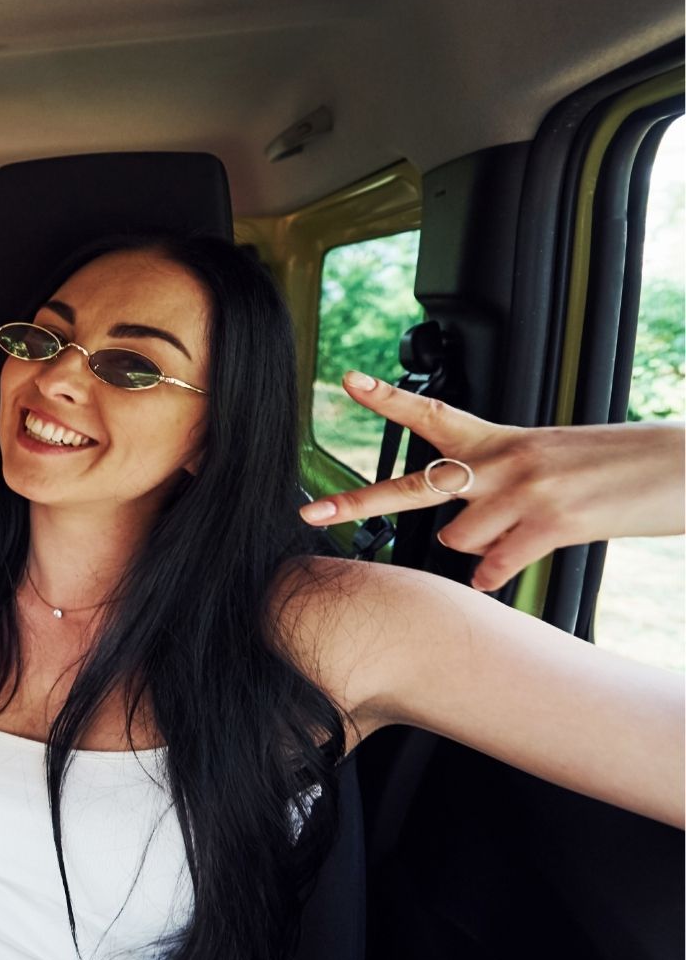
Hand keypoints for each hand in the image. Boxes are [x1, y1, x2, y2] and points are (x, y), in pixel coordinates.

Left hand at [301, 371, 685, 589]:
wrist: (684, 466)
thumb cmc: (619, 465)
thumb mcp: (552, 458)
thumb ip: (500, 483)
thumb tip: (464, 535)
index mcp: (503, 438)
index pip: (433, 412)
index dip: (387, 398)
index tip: (346, 381)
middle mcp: (505, 460)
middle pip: (414, 485)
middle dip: (357, 501)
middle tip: (310, 514)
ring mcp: (524, 492)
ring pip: (458, 539)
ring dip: (479, 548)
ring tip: (526, 532)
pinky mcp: (551, 524)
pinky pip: (494, 566)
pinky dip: (494, 577)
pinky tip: (501, 577)